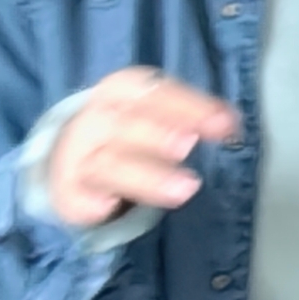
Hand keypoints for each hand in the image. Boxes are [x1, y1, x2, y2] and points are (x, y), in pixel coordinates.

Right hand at [48, 70, 241, 228]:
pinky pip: (77, 197)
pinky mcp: (69, 192)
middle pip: (124, 125)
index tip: (224, 123)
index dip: (187, 105)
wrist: (70, 158)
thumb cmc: (125, 134)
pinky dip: (91, 203)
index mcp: (119, 93)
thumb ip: (188, 116)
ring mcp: (78, 158)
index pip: (150, 92)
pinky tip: (107, 207)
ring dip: (145, 176)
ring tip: (184, 189)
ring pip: (108, 165)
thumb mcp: (152, 115)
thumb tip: (230, 123)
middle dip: (158, 134)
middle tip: (188, 145)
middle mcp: (96, 121)